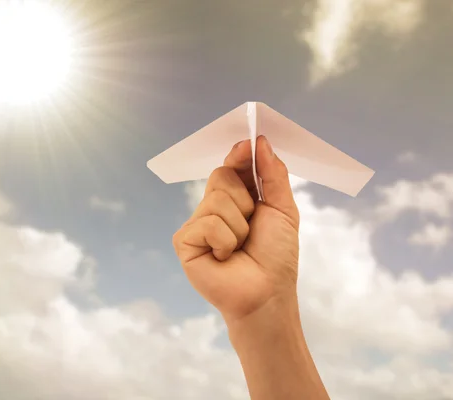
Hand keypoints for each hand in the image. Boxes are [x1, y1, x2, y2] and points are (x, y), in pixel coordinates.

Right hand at [173, 135, 299, 323]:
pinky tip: (224, 258)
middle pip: (222, 176)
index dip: (239, 154)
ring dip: (239, 227)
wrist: (267, 293)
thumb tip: (260, 141)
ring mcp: (197, 224)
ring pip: (216, 201)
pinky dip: (224, 241)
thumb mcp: (283, 209)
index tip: (248, 145)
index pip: (232, 166)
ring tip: (239, 248)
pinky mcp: (185, 241)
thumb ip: (273, 174)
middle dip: (245, 201)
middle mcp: (213, 208)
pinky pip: (206, 224)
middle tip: (252, 228)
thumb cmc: (276, 256)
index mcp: (236, 198)